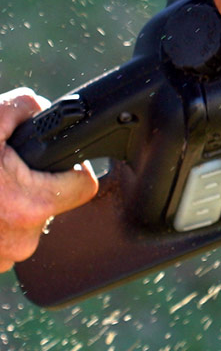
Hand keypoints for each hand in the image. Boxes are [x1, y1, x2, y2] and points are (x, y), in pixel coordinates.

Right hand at [0, 89, 98, 271]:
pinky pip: (0, 241)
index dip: (69, 165)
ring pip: (22, 224)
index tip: (50, 159)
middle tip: (0, 171)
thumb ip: (24, 108)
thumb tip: (43, 110)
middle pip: (50, 204)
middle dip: (30, 184)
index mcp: (30, 205)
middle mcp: (20, 242)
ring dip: (6, 206)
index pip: (82, 185)